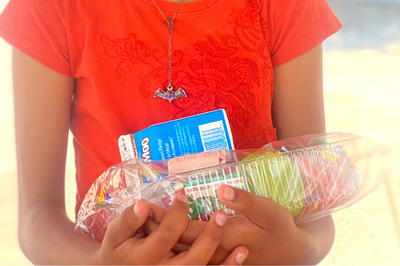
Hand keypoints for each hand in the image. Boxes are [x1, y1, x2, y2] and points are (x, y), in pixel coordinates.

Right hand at [94, 194, 248, 264]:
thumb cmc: (116, 251)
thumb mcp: (114, 234)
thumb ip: (128, 220)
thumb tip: (142, 204)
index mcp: (146, 258)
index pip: (167, 235)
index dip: (177, 214)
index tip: (183, 196)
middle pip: (191, 260)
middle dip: (209, 238)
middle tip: (222, 215)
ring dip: (225, 264)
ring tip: (243, 248)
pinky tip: (241, 257)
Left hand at [145, 185, 327, 264]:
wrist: (293, 251)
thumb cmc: (281, 229)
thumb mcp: (268, 212)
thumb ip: (245, 201)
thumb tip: (221, 189)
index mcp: (224, 238)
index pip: (186, 230)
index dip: (166, 218)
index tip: (147, 206)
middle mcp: (216, 251)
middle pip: (179, 241)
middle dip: (158, 227)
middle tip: (137, 213)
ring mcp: (217, 256)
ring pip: (182, 249)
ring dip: (162, 235)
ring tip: (143, 223)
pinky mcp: (220, 256)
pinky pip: (191, 253)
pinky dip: (176, 243)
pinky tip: (167, 234)